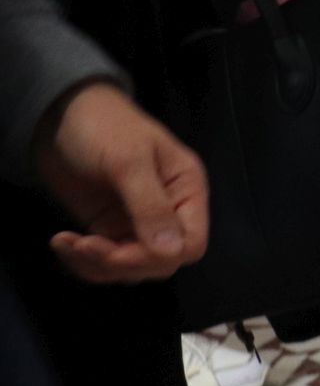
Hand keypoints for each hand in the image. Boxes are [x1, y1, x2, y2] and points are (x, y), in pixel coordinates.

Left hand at [36, 82, 207, 282]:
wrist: (61, 116)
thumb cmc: (105, 127)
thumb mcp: (129, 162)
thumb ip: (151, 207)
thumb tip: (173, 254)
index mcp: (186, 191)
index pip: (192, 243)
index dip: (160, 256)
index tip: (120, 251)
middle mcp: (167, 211)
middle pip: (161, 262)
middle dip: (123, 262)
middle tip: (86, 245)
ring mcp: (136, 223)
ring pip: (131, 268)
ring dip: (99, 265)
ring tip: (69, 243)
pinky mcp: (108, 228)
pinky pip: (104, 262)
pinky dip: (83, 261)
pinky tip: (63, 242)